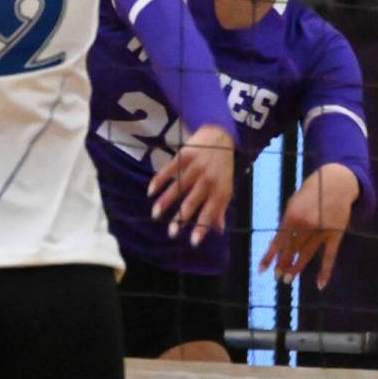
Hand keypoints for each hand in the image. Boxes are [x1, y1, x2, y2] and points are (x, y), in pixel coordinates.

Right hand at [149, 123, 234, 246]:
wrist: (221, 136)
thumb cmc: (223, 167)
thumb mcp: (226, 187)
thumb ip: (220, 208)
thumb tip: (219, 230)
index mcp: (219, 190)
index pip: (210, 212)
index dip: (201, 228)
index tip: (192, 242)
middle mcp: (208, 180)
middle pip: (192, 202)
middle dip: (181, 219)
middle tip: (171, 232)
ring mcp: (196, 167)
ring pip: (178, 187)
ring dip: (166, 201)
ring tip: (155, 214)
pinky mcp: (185, 155)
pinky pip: (170, 170)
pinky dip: (159, 180)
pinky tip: (151, 191)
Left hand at [259, 164, 357, 290]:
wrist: (337, 182)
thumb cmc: (311, 191)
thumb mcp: (294, 201)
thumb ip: (287, 221)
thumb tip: (277, 242)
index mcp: (292, 214)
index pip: (278, 240)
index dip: (269, 255)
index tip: (262, 269)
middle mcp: (306, 224)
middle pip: (291, 249)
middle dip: (282, 263)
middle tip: (277, 276)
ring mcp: (322, 231)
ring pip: (306, 254)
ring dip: (296, 267)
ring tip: (288, 279)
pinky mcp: (336, 235)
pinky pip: (329, 256)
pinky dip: (325, 271)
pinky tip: (320, 284)